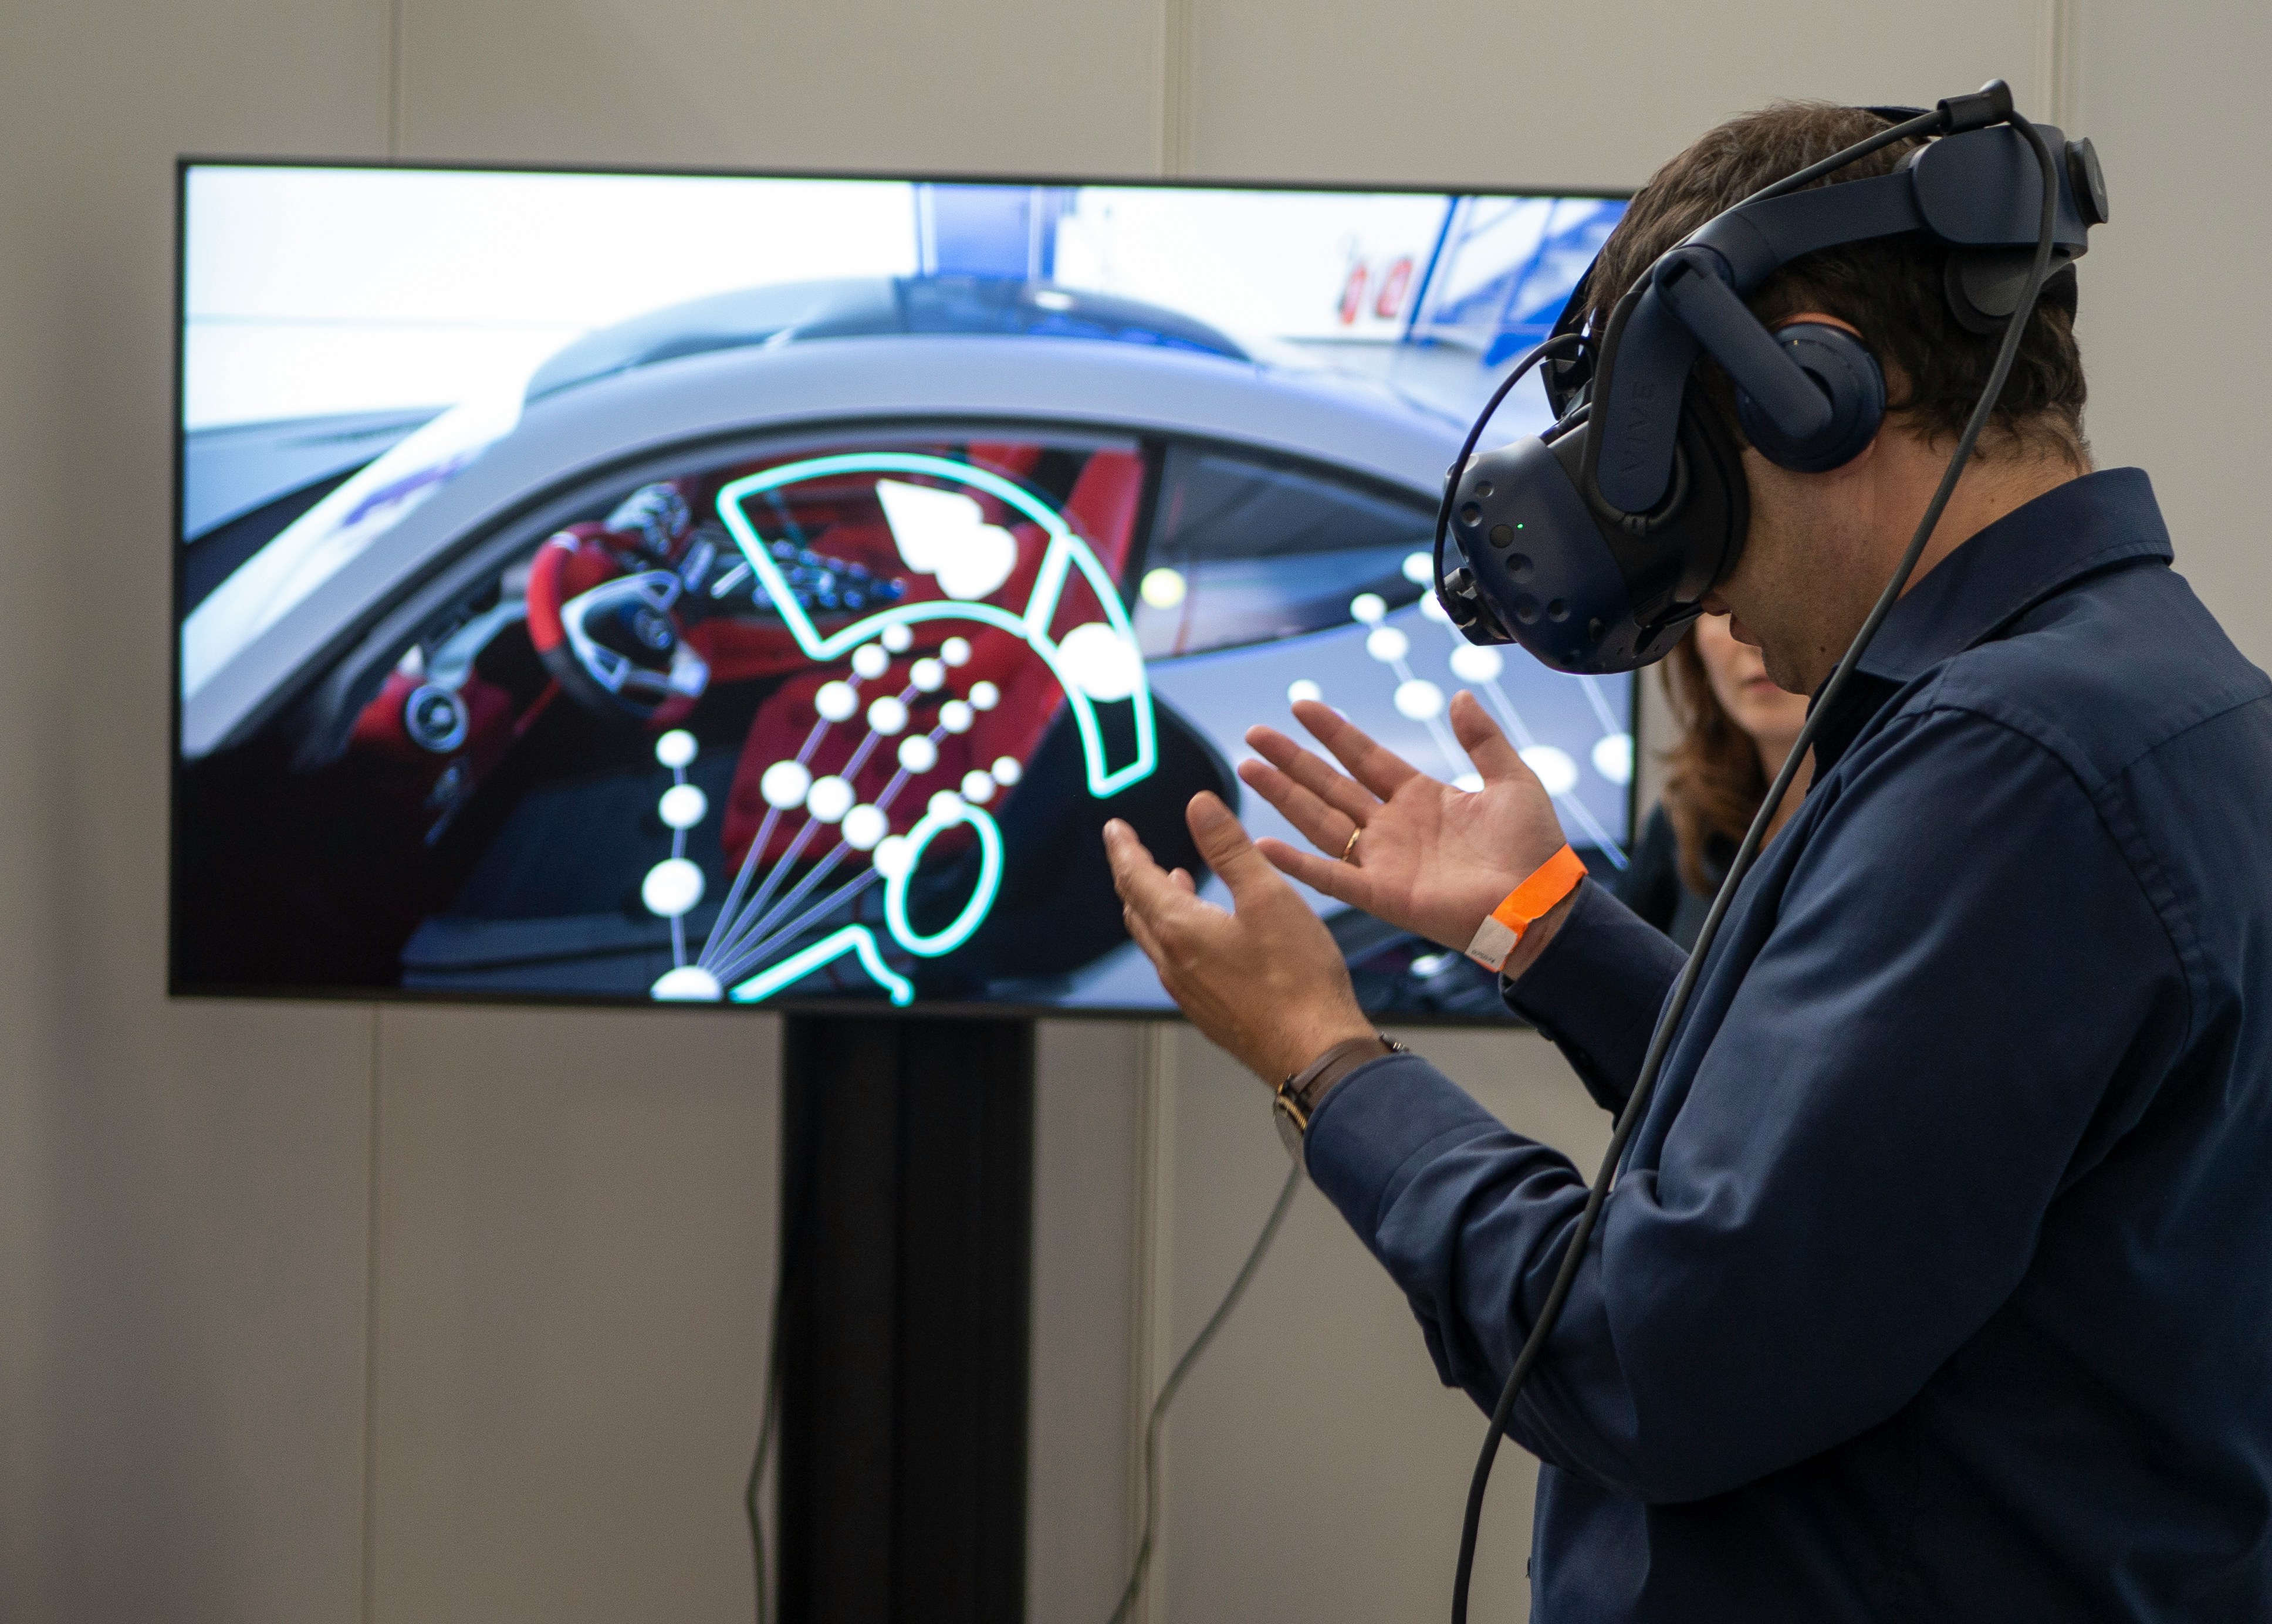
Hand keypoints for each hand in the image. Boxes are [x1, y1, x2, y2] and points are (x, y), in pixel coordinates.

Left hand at [1104, 794, 1373, 1083]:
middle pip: (1137, 909)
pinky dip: (1176, 935)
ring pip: (1155, 939)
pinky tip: (1204, 933)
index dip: (1123, 848)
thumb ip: (1230, 848)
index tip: (1115, 829)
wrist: (1314, 1051)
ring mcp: (1189, 992)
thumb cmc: (1297, 979)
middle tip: (1134, 852)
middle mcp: (1174, 964)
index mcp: (1180, 929)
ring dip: (1155, 905)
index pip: (1135, 878)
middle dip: (1134, 875)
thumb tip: (1199, 807)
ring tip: (1172, 881)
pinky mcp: (1209, 1012)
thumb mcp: (1267, 895)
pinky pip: (1175, 964)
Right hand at [1239, 691, 1568, 955]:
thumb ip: (1482, 739)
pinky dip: (1296, 864)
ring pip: (1320, 821)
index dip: (1333, 731)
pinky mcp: (1381, 895)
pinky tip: (1263, 845)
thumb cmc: (1533, 847)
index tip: (1301, 706)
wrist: (1540, 902)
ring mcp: (1382, 861)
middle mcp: (1393, 827)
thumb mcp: (1512, 779)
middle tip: (1254, 735)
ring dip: (1283, 797)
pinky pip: (1330, 877)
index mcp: (1420, 797)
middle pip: (1329, 785)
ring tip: (1248, 769)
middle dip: (1291, 760)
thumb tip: (1460, 696)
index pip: (1364, 756)